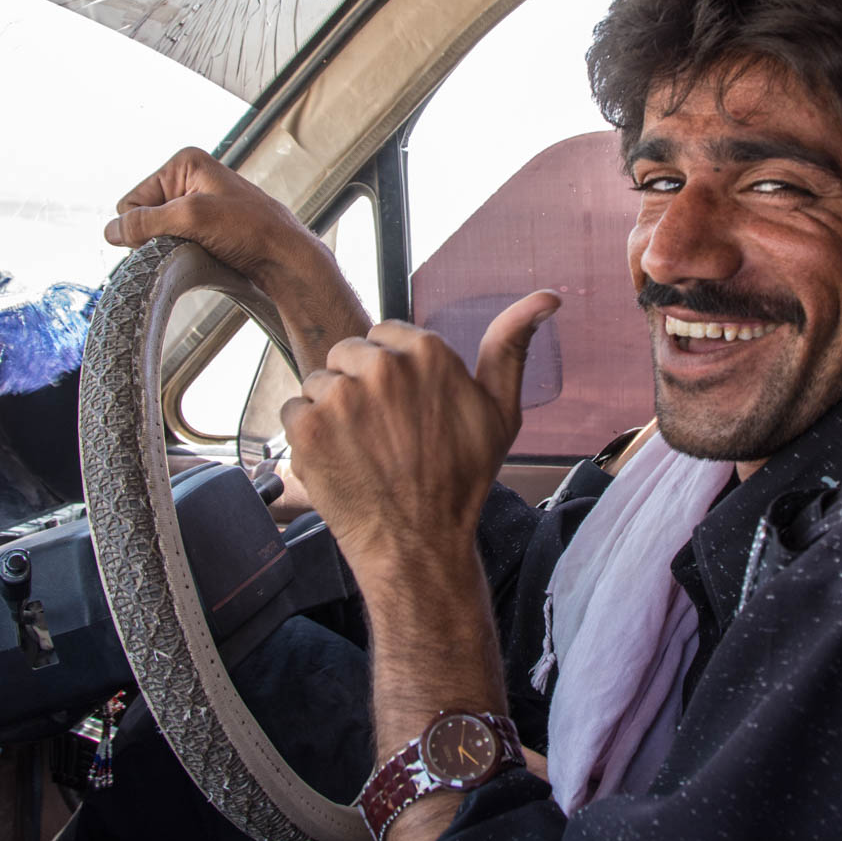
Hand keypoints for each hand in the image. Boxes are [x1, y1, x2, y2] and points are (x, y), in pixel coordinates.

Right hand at [104, 147, 368, 371]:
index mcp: (185, 163)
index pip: (131, 200)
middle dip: (156, 236)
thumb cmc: (250, 230)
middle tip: (189, 243)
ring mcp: (197, 204)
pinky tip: (203, 256)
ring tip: (200, 249)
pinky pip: (174, 243)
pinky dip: (181, 253)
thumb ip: (146, 222)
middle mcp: (189, 179)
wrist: (286, 257)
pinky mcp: (205, 227)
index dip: (142, 225)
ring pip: (157, 234)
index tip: (171, 236)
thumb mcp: (192, 218)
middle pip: (143, 217)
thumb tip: (110, 231)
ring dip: (170, 247)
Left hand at [279, 291, 560, 569]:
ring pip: (320, 381)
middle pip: (348, 352)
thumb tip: (547, 296)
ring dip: (331, 411)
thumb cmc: (461, 480)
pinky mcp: (308, 426)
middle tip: (380, 432)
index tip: (402, 408)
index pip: (385, 335)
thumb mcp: (500, 411)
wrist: (418, 544)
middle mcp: (382, 366)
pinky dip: (307, 436)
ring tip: (359, 449)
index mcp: (428, 353)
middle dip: (358, 384)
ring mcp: (342, 395)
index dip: (390, 371)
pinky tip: (337, 460)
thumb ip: (511, 345)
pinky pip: (294, 411)